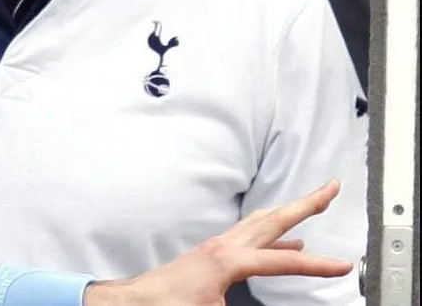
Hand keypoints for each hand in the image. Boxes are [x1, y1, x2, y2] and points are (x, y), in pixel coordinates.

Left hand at [83, 179, 352, 305]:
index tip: (344, 265)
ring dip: (290, 213)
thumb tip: (266, 303)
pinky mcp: (212, 254)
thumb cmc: (167, 305)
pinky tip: (287, 242)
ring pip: (261, 223)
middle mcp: (224, 245)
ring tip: (314, 205)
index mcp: (228, 259)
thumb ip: (244, 305)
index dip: (317, 266)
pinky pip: (251, 239)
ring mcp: (217, 247)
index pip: (283, 261)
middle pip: (274, 219)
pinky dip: (274, 235)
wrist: (135, 302)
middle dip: (305, 203)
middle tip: (331, 187)